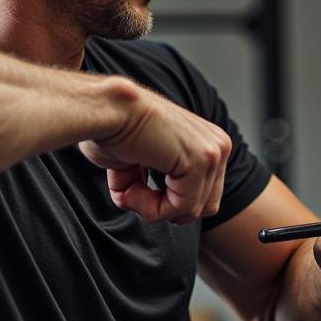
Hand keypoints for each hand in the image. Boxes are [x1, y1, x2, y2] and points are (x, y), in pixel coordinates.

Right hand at [78, 87, 230, 224]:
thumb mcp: (146, 164)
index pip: (202, 198)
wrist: (102, 107)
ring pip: (189, 211)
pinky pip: (179, 207)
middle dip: (162, 208)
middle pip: (200, 207)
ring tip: (126, 186)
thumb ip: (164, 185)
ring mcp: (213, 152)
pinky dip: (149, 207)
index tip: (137, 187)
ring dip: (150, 208)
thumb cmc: (112, 130)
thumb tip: (166, 213)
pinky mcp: (201, 160)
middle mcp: (218, 145)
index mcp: (209, 143)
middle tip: (130, 191)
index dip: (166, 204)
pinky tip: (129, 188)